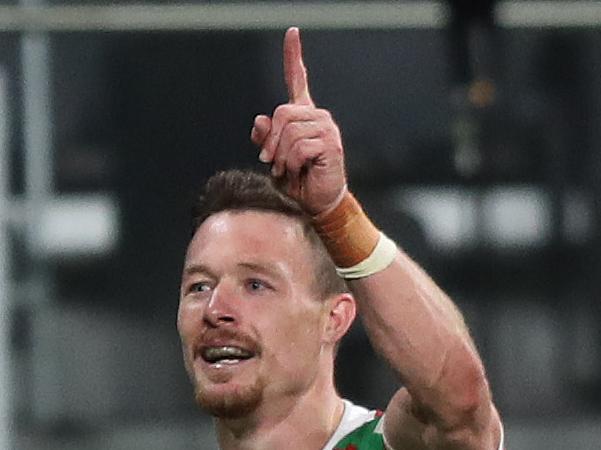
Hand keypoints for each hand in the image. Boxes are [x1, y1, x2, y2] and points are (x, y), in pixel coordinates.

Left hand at [250, 27, 346, 215]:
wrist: (316, 202)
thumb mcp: (273, 157)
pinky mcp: (331, 144)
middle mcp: (317, 117)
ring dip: (281, 156)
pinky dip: (291, 162)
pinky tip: (298, 170)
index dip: (293, 56)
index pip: (298, 80)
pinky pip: (299, 146)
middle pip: (281, 113)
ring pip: (289, 131)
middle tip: (272, 162)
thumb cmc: (296, 180)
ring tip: (287, 169)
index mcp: (303, 116)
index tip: (292, 33)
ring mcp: (326, 128)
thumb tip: (260, 121)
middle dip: (271, 141)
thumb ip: (266, 138)